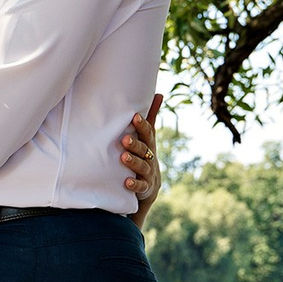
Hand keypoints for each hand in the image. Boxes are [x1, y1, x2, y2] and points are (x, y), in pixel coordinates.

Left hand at [122, 94, 164, 216]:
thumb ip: (151, 118)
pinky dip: (134, 184)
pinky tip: (126, 182)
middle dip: (136, 144)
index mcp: (149, 144)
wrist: (149, 187)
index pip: (148, 134)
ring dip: (133, 162)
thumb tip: (159, 93)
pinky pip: (140, 186)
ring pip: (142, 167)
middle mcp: (150, 157)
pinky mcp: (145, 188)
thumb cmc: (145, 155)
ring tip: (123, 157)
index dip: (142, 126)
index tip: (134, 116)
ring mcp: (148, 173)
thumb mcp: (148, 138)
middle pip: (145, 149)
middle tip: (124, 139)